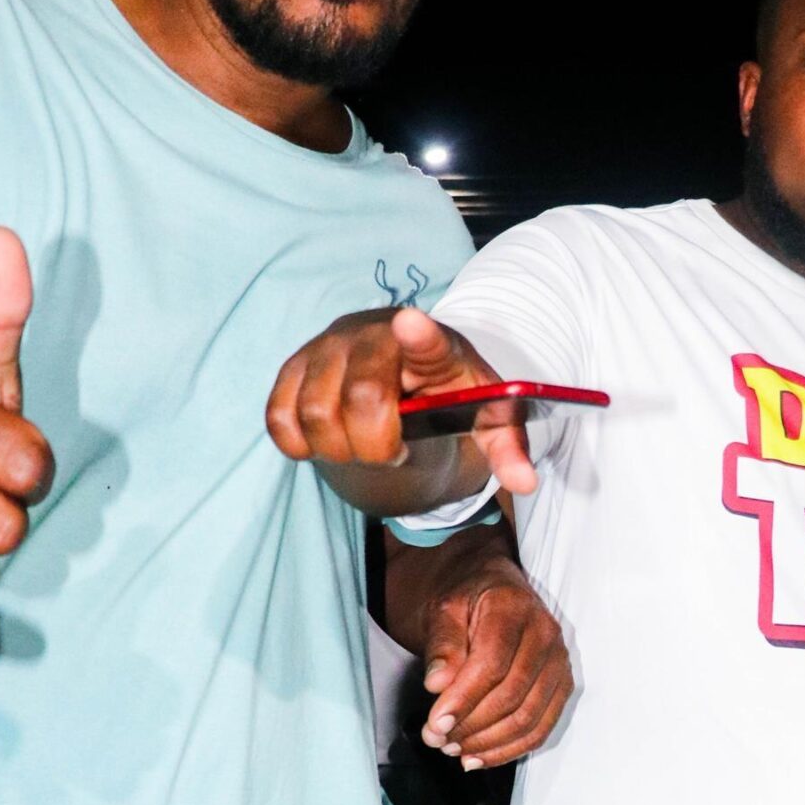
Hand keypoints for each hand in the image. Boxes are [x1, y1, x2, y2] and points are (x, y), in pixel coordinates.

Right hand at [265, 306, 536, 495]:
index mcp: (432, 344)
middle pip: (362, 400)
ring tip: (361, 443)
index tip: (411, 322)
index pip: (426, 339)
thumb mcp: (485, 416)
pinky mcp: (293, 366)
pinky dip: (297, 442)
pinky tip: (323, 442)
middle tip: (392, 448)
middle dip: (376, 445)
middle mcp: (373, 335)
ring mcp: (327, 347)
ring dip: (339, 449)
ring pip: (315, 413)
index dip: (419, 335)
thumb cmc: (449, 391)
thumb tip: (525, 482)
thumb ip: (507, 447)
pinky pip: (279, 416)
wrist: (405, 365)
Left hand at [420, 552, 571, 766]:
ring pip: (529, 718)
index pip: (492, 664)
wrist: (492, 593)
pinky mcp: (560, 686)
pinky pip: (541, 728)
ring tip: (453, 749)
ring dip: (488, 743)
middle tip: (436, 740)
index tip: (435, 724)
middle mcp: (545, 634)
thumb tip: (438, 682)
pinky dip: (509, 750)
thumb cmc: (467, 602)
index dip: (464, 699)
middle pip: (512, 696)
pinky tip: (478, 757)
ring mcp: (558, 662)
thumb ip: (442, 644)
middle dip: (471, 726)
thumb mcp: (444, 609)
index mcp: (514, 607)